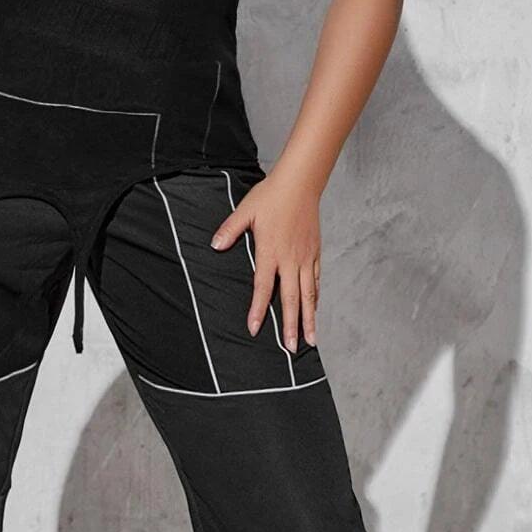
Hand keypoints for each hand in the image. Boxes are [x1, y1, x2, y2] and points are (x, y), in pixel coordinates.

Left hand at [210, 170, 320, 351]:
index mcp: (271, 252)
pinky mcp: (315, 252)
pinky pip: (316, 280)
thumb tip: (215, 245)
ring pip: (309, 294)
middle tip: (291, 348)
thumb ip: (230, 230)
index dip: (259, 310)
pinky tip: (314, 310)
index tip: (255, 329)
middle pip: (292, 299)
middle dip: (291, 325)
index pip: (263, 287)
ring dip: (309, 318)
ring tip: (310, 339)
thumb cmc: (271, 196)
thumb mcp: (245, 211)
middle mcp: (291, 259)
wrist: (300, 183)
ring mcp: (306, 257)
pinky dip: (316, 297)